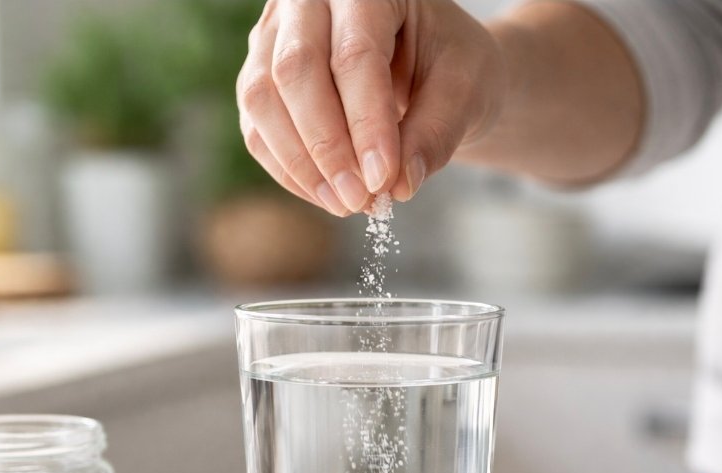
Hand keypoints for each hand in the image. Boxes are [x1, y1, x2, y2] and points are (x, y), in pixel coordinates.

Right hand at [236, 0, 506, 214]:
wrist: (428, 62)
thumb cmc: (448, 64)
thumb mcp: (464, 90)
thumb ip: (436, 133)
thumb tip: (399, 185)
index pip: (355, 54)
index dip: (366, 123)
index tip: (382, 179)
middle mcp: (308, 0)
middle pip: (295, 70)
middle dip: (326, 146)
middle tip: (359, 199)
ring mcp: (274, 36)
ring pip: (262, 99)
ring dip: (301, 163)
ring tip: (346, 203)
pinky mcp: (259, 78)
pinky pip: (256, 129)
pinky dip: (289, 170)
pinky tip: (327, 195)